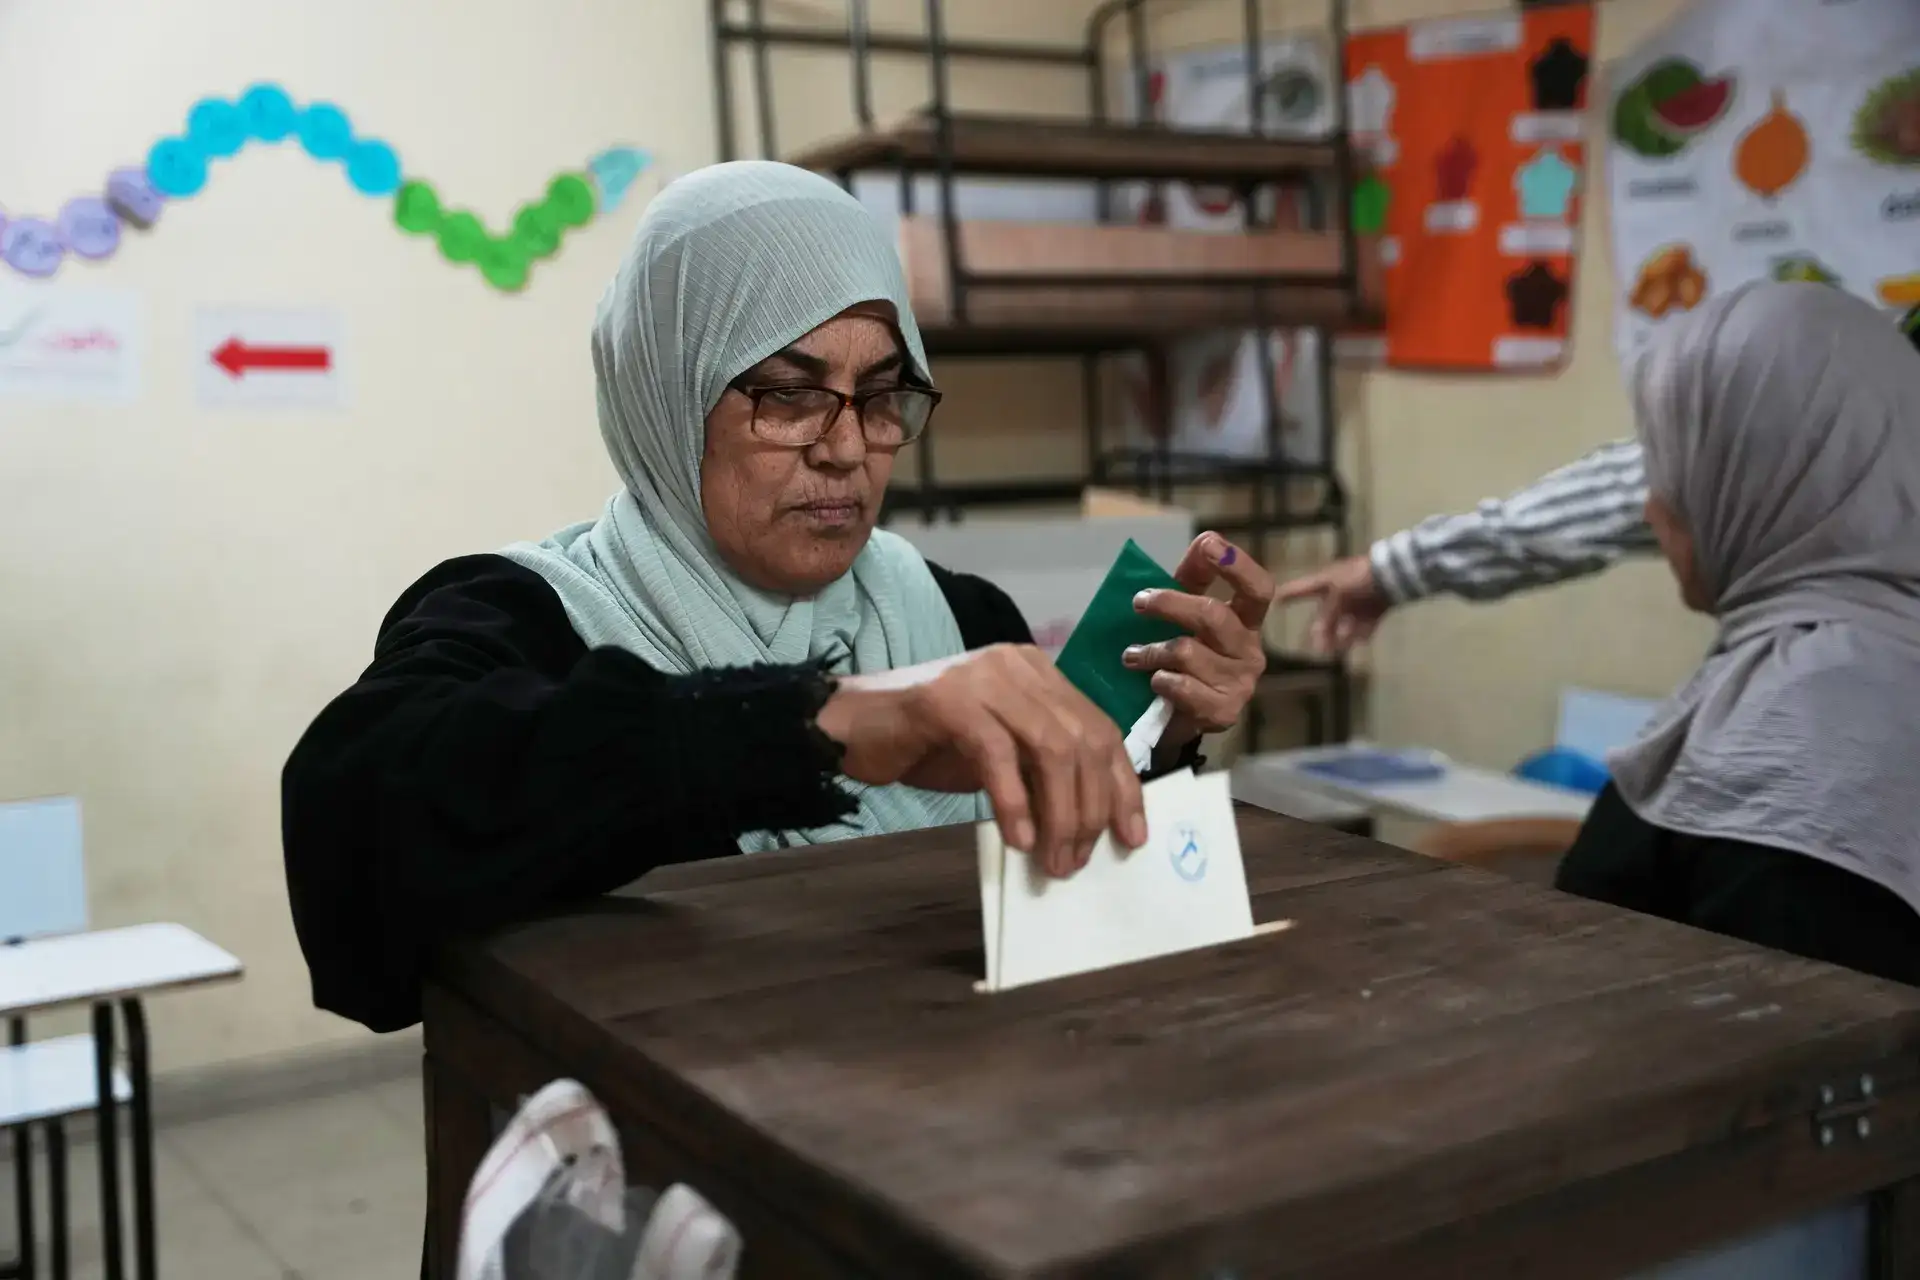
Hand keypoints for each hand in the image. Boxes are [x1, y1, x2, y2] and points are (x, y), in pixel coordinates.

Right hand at [815, 645, 1145, 877]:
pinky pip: (998, 754)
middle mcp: (1019, 666)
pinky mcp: (948, 698)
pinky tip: (1018, 839)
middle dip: (1090, 809)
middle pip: (1083, 740)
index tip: (1131, 835)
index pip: (1101, 728)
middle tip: (1077, 860)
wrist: (850, 726)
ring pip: (1051, 747)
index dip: (1122, 786)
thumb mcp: (999, 756)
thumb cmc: (926, 745)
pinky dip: (1014, 802)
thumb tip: (1090, 821)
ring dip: (1060, 813)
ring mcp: (984, 677)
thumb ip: (1040, 769)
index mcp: (1039, 674)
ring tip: (1053, 860)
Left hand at [1123, 532, 1272, 747]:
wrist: (1176, 719)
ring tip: (1130, 656)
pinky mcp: (1222, 712)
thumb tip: (1205, 539)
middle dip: (1170, 603)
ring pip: (1188, 652)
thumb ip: (1195, 577)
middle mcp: (1250, 651)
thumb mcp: (1186, 615)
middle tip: (1139, 602)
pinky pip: (1182, 686)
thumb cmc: (1183, 658)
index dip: (1238, 565)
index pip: (1259, 588)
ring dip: (1151, 650)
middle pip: (1213, 615)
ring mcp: (1240, 684)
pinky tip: (1152, 682)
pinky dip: (1159, 680)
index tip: (1209, 545)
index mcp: (1247, 622)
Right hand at [1275, 553, 1389, 652]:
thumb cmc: (1359, 577)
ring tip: (1341, 648)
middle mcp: (1338, 594)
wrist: (1392, 574)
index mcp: (1325, 583)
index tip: (1274, 603)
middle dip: (1321, 633)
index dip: (1286, 595)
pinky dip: (1361, 635)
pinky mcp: (1372, 611)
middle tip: (1319, 650)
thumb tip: (1318, 635)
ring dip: (1342, 638)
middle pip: (1324, 616)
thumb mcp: (1338, 594)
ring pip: (1344, 625)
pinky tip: (1360, 641)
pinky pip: (1363, 627)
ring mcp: (1356, 603)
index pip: (1300, 589)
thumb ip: (1327, 615)